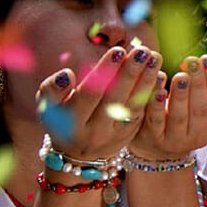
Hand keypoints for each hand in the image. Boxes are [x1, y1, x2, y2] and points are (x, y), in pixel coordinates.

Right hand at [36, 46, 159, 159]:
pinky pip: (143, 113)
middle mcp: (96, 131)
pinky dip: (152, 94)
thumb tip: (68, 74)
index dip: (105, 72)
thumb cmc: (62, 120)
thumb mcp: (47, 107)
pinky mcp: (130, 135)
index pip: (91, 94)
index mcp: (72, 123)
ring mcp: (115, 135)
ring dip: (146, 81)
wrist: (78, 155)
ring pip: (133, 106)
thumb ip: (52, 90)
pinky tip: (159, 75)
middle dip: (130, 73)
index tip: (118, 51)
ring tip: (154, 58)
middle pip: (115, 98)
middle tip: (142, 51)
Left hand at [129, 55, 206, 159]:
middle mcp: (197, 137)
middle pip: (200, 109)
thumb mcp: (206, 113)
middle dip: (199, 84)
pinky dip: (158, 105)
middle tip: (194, 62)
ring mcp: (175, 140)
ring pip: (179, 116)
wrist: (159, 146)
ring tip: (181, 75)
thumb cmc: (187, 120)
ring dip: (181, 95)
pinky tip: (158, 90)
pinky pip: (156, 120)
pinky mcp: (154, 138)